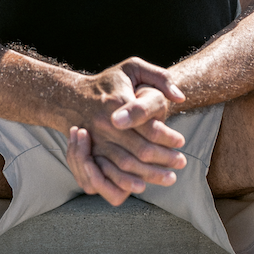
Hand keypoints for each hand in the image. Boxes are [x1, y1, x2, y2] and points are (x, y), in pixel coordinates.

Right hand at [67, 58, 187, 205]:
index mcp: (119, 101)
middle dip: (165, 159)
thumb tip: (179, 97)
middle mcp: (106, 123)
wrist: (72, 96)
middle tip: (181, 162)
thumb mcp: (133, 68)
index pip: (150, 127)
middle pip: (141, 150)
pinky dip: (125, 184)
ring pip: (127, 165)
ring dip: (150, 175)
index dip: (169, 138)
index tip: (181, 141)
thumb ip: (159, 77)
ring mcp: (96, 140)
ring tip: (169, 177)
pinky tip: (141, 185)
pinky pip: (107, 175)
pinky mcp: (89, 153)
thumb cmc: (110, 82)